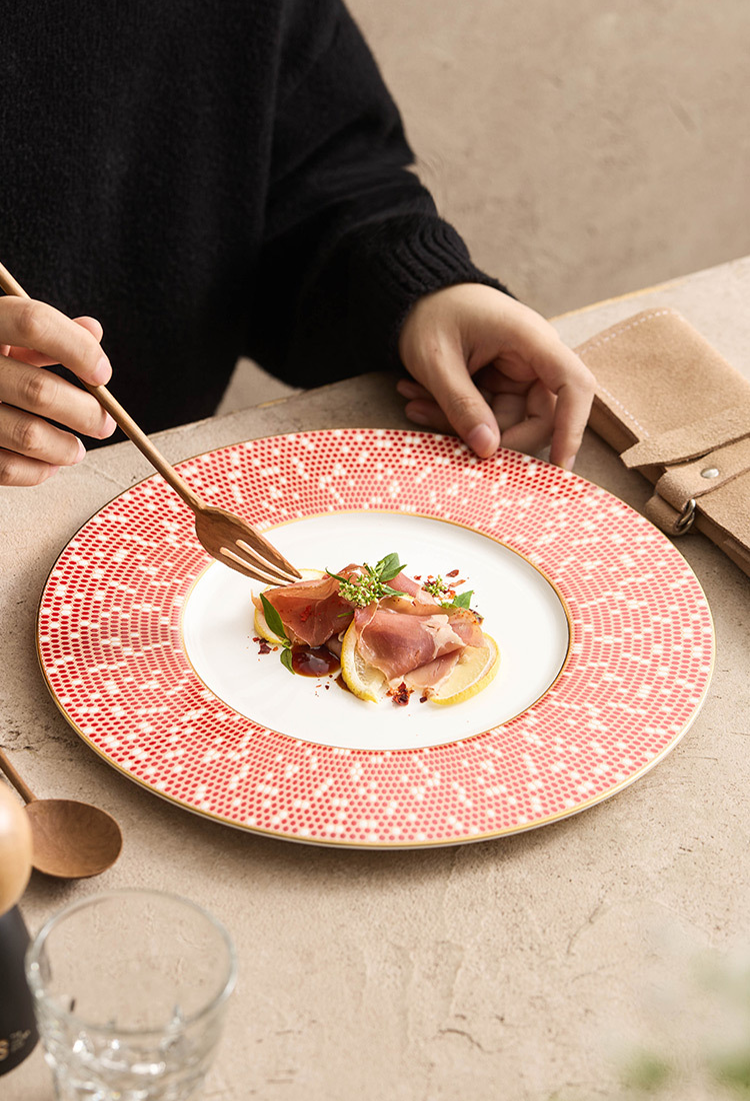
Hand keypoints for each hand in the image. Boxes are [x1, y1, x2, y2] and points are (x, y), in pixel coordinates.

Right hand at [0, 297, 115, 485]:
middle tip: (105, 423)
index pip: (35, 324)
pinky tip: (49, 464)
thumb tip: (92, 330)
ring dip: (65, 448)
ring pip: (28, 435)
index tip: (102, 374)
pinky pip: (6, 467)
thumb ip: (45, 333)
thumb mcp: (3, 334)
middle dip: (86, 413)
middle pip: (39, 390)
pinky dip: (38, 470)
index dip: (78, 349)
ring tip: (76, 450)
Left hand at [397, 284, 594, 468]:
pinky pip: (488, 418)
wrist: (415, 295)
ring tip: (415, 406)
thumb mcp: (436, 360)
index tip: (560, 464)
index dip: (574, 426)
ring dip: (461, 426)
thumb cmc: (428, 314)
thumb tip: (488, 450)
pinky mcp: (501, 387)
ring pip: (507, 424)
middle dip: (496, 438)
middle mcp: (534, 360)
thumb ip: (461, 405)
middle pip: (541, 418)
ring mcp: (518, 375)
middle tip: (448, 439)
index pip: (574, 384)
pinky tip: (419, 400)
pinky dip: (455, 418)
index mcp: (530, 339)